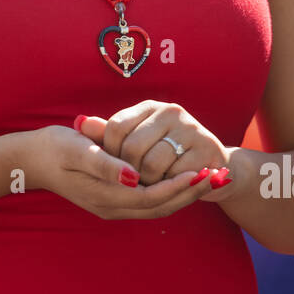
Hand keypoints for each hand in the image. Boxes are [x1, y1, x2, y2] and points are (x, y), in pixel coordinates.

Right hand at [20, 124, 204, 221]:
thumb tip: (134, 177)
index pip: (151, 197)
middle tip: (218, 177)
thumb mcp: (77, 150)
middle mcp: (111, 207)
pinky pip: (149, 202)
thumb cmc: (54, 148)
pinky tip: (184, 180)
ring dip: (184, 194)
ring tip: (210, 178)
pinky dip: (170, 192)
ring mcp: (112, 206)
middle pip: (160, 207)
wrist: (31, 159)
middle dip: (190, 193)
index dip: (178, 186)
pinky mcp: (113, 200)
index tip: (201, 173)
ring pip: (157, 207)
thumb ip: (106, 165)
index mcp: (104, 196)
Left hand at [75, 101, 233, 201]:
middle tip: (133, 182)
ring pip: (152, 164)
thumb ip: (108, 134)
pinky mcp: (207, 149)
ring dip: (148, 182)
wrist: (214, 166)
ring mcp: (191, 128)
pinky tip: (171, 184)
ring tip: (152, 184)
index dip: (109, 152)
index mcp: (150, 107)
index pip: (116, 126)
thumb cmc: (167, 155)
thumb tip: (79, 123)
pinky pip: (175, 176)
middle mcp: (171, 111)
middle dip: (129, 171)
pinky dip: (169, 186)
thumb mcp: (136, 140)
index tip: (114, 167)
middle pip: (132, 147)